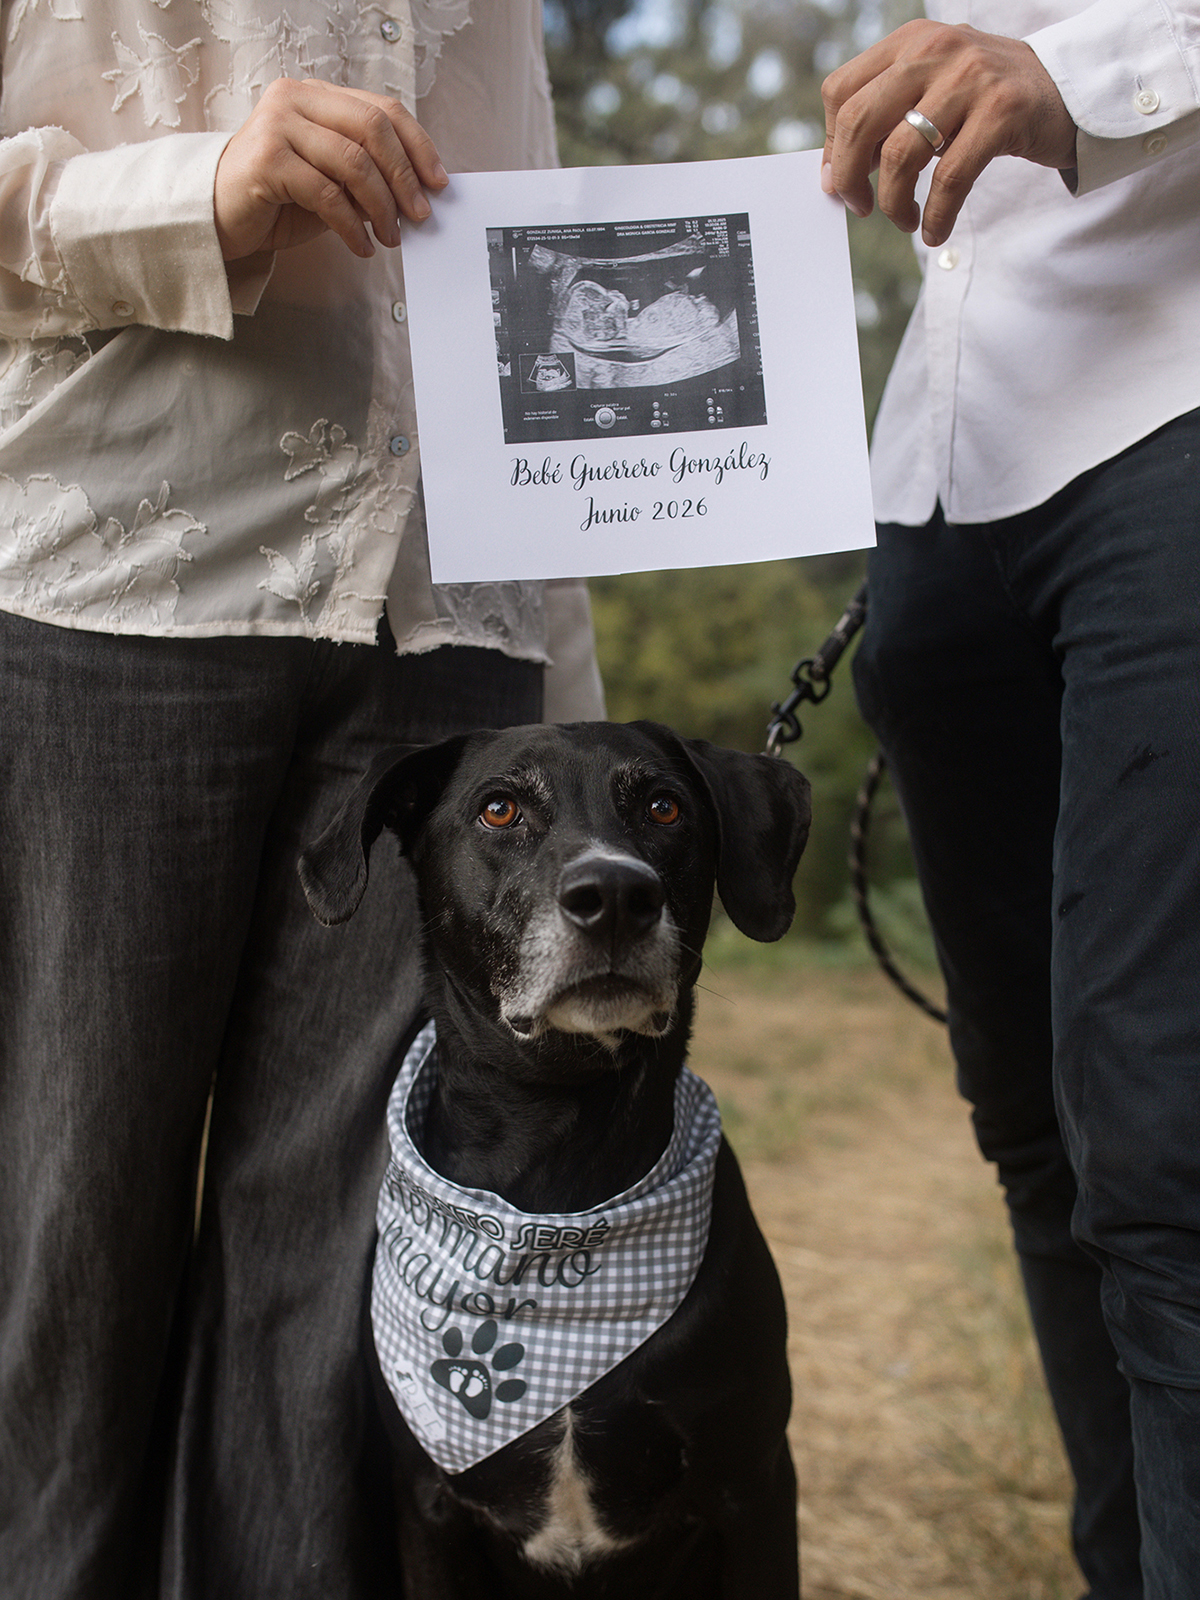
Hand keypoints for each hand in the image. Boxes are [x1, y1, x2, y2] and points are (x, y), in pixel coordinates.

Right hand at [214, 77, 448, 261]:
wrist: (219, 216)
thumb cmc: (278, 199)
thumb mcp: (332, 182)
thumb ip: (367, 176)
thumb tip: (417, 194)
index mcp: (318, 96)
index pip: (382, 109)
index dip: (417, 145)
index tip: (438, 182)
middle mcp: (296, 98)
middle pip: (372, 128)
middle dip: (404, 176)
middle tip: (419, 215)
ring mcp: (278, 124)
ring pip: (353, 161)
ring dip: (381, 207)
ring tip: (389, 237)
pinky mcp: (266, 159)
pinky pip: (327, 193)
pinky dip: (351, 226)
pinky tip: (361, 246)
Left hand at [820, 20, 1077, 246]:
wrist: (1068, 91)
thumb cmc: (988, 100)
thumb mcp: (934, 87)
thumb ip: (887, 114)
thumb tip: (835, 172)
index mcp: (910, 41)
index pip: (841, 92)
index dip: (831, 145)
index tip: (840, 180)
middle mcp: (936, 49)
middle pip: (859, 122)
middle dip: (850, 179)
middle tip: (861, 207)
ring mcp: (971, 77)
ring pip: (899, 155)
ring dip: (893, 204)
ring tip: (905, 220)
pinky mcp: (1002, 112)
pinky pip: (949, 179)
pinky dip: (936, 216)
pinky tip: (935, 231)